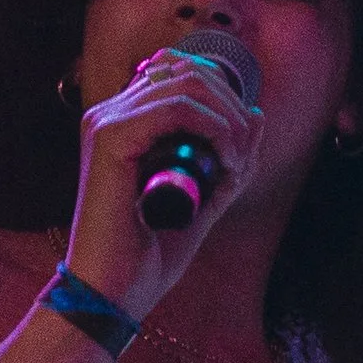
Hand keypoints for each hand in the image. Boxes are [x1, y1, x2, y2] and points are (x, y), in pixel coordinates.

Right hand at [62, 49, 263, 320]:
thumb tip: (256, 114)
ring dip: (228, 118)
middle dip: (232, 106)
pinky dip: (214, 128)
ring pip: (188, 82)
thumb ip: (228, 157)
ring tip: (235, 159)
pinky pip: (177, 108)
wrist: (113, 293)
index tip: (241, 143)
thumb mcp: (204, 196)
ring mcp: (107, 121)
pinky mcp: (110, 137)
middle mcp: (111, 112)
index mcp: (124, 121)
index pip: (181, 71)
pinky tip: (224, 159)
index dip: (224, 96)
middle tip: (243, 154)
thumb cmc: (148, 252)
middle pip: (188, 70)